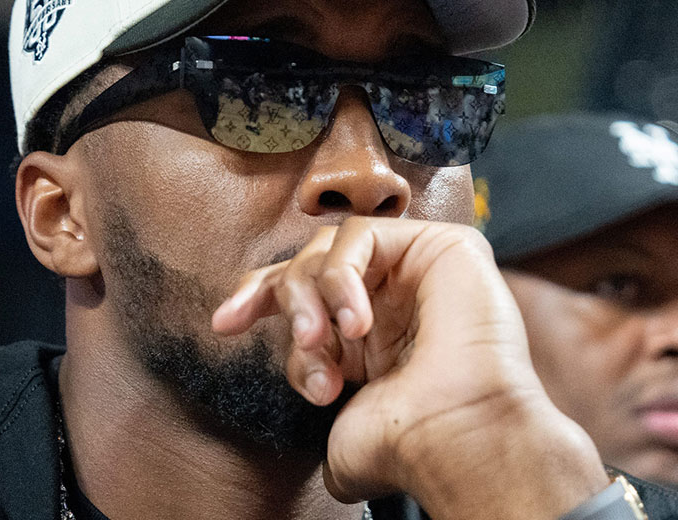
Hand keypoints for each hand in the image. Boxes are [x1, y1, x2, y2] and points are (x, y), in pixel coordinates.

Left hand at [212, 217, 607, 519]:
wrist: (452, 439)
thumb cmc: (404, 443)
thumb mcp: (335, 414)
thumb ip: (317, 383)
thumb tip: (312, 385)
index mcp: (365, 336)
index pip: (298, 293)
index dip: (255, 298)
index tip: (224, 324)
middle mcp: (391, 299)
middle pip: (306, 264)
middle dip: (288, 304)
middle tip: (305, 348)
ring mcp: (418, 269)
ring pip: (328, 247)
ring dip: (311, 296)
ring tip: (323, 345)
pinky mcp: (443, 245)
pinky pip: (362, 234)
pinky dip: (343, 275)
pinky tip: (357, 323)